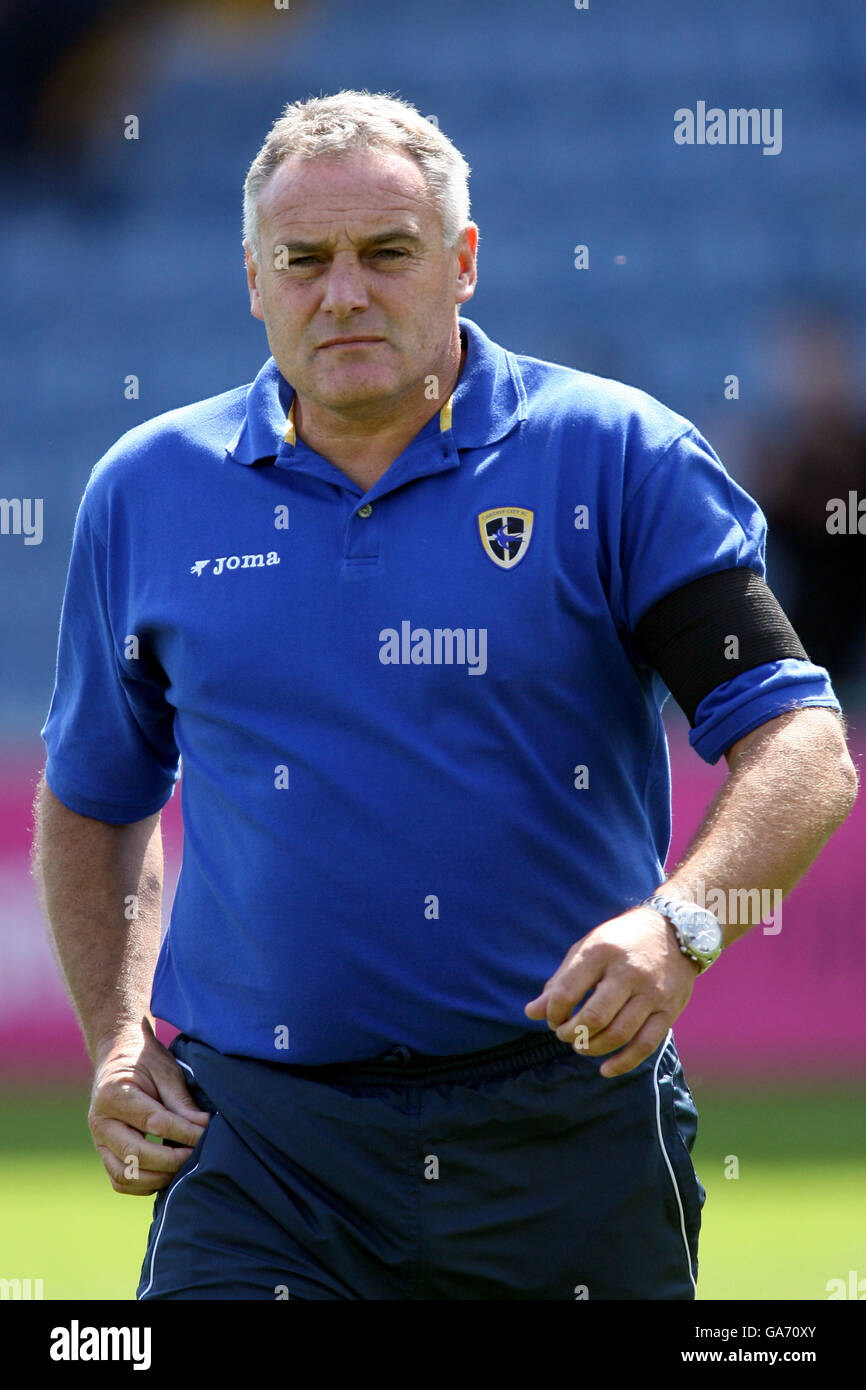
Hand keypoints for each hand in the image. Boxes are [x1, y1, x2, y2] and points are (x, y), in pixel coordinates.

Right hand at [88, 1018, 211, 1194]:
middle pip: (135, 1154)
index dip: (184, 1132)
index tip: (206, 1133)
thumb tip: (204, 1127)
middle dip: (172, 1160)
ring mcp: (98, 1141)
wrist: (117, 1056)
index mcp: (114, 1094)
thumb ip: (181, 1102)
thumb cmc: (145, 1062)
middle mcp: (100, 1121)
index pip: (153, 1122)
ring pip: (124, 1175)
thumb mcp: (166, 1071)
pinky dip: (144, 1184)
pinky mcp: (104, 1154)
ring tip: (184, 1166)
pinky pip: (120, 1180)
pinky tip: (167, 1172)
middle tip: (197, 1155)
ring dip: (158, 1177)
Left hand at [524, 907, 699, 1077]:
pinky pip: (645, 1045)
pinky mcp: (669, 1010)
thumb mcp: (586, 950)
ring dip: (592, 1048)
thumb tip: (532, 1013)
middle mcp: (628, 972)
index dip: (553, 1013)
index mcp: (601, 951)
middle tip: (565, 1034)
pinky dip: (623, 1063)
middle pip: (594, 1017)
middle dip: (572, 1033)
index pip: (567, 992)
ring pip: (619, 1034)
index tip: (553, 1017)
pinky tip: (605, 1069)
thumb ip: (560, 982)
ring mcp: (652, 992)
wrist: (674, 932)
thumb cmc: (619, 943)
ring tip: (581, 1045)